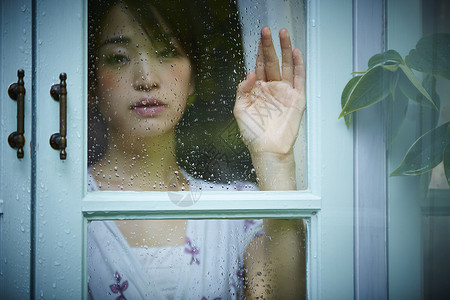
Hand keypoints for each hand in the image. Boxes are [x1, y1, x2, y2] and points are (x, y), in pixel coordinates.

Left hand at [234, 27, 305, 156]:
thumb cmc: (253, 133)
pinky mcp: (297, 98)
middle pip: (272, 62)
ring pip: (286, 66)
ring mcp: (285, 92)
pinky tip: (295, 52)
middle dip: (270, 46)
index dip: (259, 52)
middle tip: (267, 31)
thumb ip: (242, 89)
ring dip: (284, 50)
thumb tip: (250, 73)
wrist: (267, 148)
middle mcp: (272, 89)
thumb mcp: (240, 109)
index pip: (260, 66)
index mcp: (258, 91)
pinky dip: (298, 65)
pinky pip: (298, 78)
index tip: (259, 38)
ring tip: (283, 34)